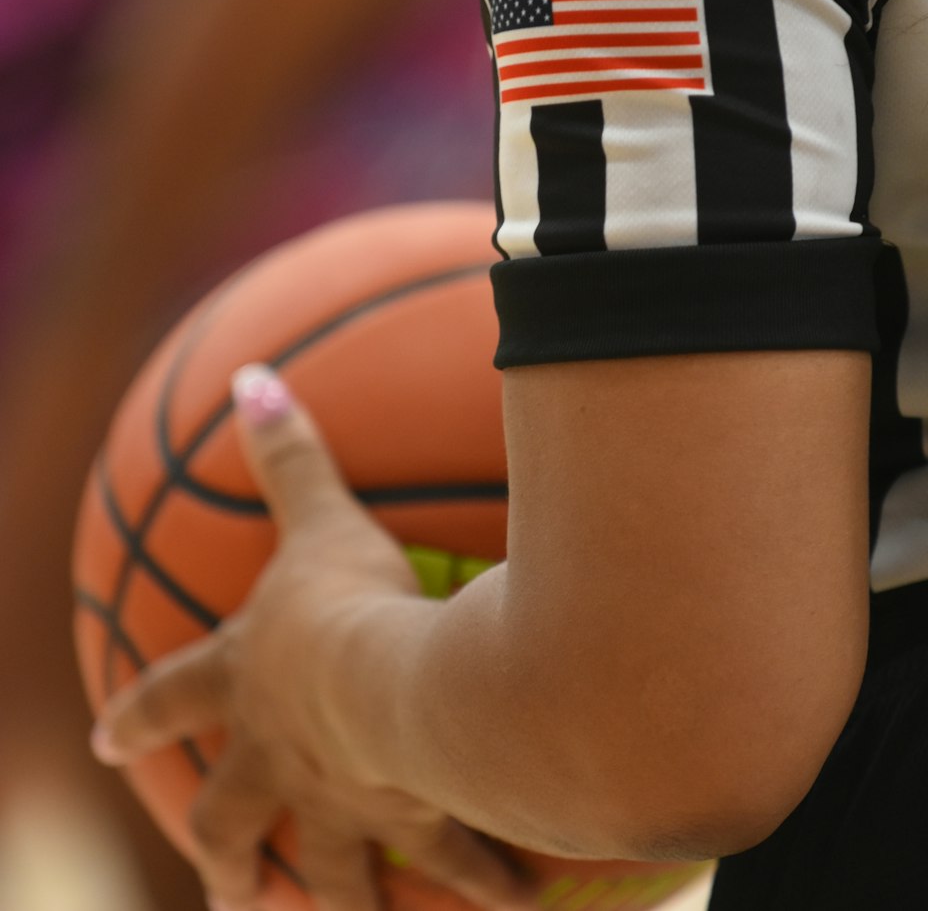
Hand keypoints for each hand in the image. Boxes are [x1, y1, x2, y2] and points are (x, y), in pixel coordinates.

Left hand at [91, 365, 531, 910]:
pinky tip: (515, 900)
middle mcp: (282, 756)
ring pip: (326, 874)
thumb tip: (254, 377)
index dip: (137, 718)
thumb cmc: (343, 602)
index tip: (103, 742)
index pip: (171, 698)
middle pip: (232, 817)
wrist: (391, 684)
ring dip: (328, 903)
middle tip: (219, 883)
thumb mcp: (316, 516)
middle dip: (221, 851)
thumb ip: (288, 451)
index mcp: (250, 683)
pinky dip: (480, 879)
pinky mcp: (412, 821)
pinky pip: (450, 858)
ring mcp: (342, 801)